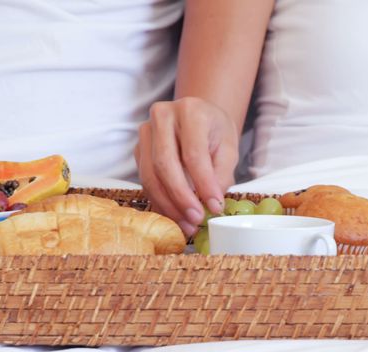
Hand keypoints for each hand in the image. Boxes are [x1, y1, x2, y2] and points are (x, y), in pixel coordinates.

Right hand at [135, 97, 239, 235]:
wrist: (199, 117)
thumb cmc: (215, 132)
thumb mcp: (228, 149)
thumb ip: (222, 174)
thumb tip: (211, 203)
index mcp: (191, 111)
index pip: (194, 153)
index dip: (204, 184)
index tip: (214, 206)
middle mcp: (163, 116)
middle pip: (165, 164)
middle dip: (181, 197)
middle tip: (196, 219)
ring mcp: (146, 131)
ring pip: (150, 175)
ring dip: (168, 204)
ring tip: (187, 224)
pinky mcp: (138, 148)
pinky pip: (145, 180)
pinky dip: (160, 201)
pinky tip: (175, 215)